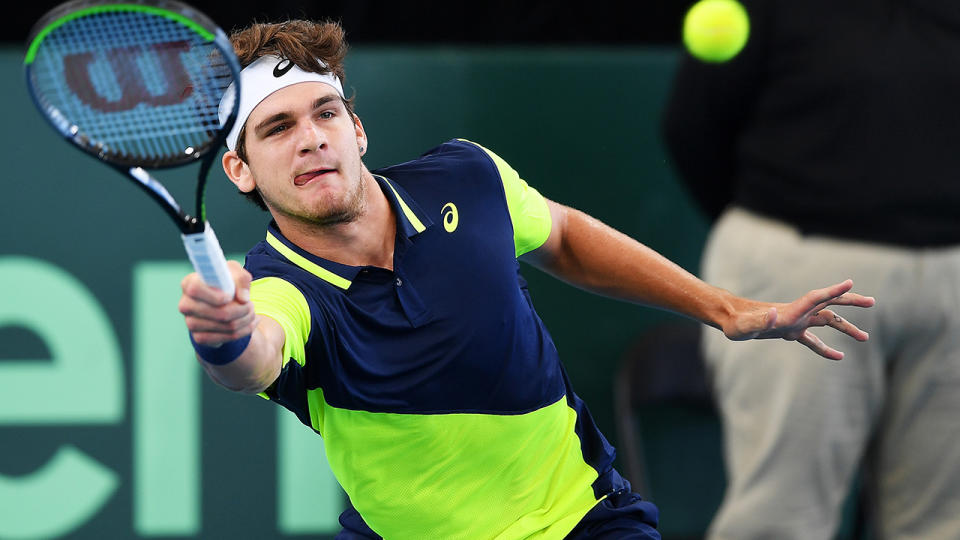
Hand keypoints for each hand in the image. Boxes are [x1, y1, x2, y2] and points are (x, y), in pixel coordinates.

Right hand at [178, 261, 256, 346]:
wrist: (222, 302)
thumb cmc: (226, 282)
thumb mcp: (235, 273)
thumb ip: (241, 279)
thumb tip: (243, 299)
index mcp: (189, 283)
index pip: (195, 289)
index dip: (214, 295)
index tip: (229, 297)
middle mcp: (186, 304)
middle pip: (219, 313)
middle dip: (242, 309)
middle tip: (251, 305)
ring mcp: (190, 323)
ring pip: (227, 326)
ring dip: (246, 319)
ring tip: (251, 312)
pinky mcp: (199, 337)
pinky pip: (227, 338)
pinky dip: (244, 331)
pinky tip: (248, 323)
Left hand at [723, 279, 874, 359]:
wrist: (728, 321)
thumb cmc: (735, 324)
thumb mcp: (745, 326)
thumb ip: (760, 321)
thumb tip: (775, 314)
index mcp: (790, 311)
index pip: (816, 298)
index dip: (834, 291)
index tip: (851, 283)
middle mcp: (796, 313)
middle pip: (828, 304)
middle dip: (850, 302)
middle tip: (872, 302)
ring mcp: (795, 321)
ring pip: (826, 321)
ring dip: (845, 327)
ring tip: (865, 338)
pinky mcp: (790, 332)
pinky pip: (813, 340)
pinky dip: (826, 348)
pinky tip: (839, 357)